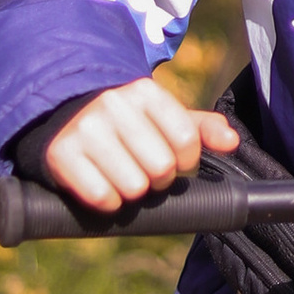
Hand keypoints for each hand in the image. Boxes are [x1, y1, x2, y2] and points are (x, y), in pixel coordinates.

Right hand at [42, 77, 237, 211]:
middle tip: (143, 169)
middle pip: (162, 168)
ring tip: (123, 176)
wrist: (65, 118)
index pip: (187, 142)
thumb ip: (200, 128)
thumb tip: (232, 141)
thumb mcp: (162, 117)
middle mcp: (113, 104)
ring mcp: (85, 128)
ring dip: (132, 193)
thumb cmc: (127, 123)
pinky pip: (102, 198)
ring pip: (134, 187)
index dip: (186, 162)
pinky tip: (102, 184)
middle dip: (158, 179)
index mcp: (144, 91)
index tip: (173, 160)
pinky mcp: (61, 154)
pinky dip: (107, 202)